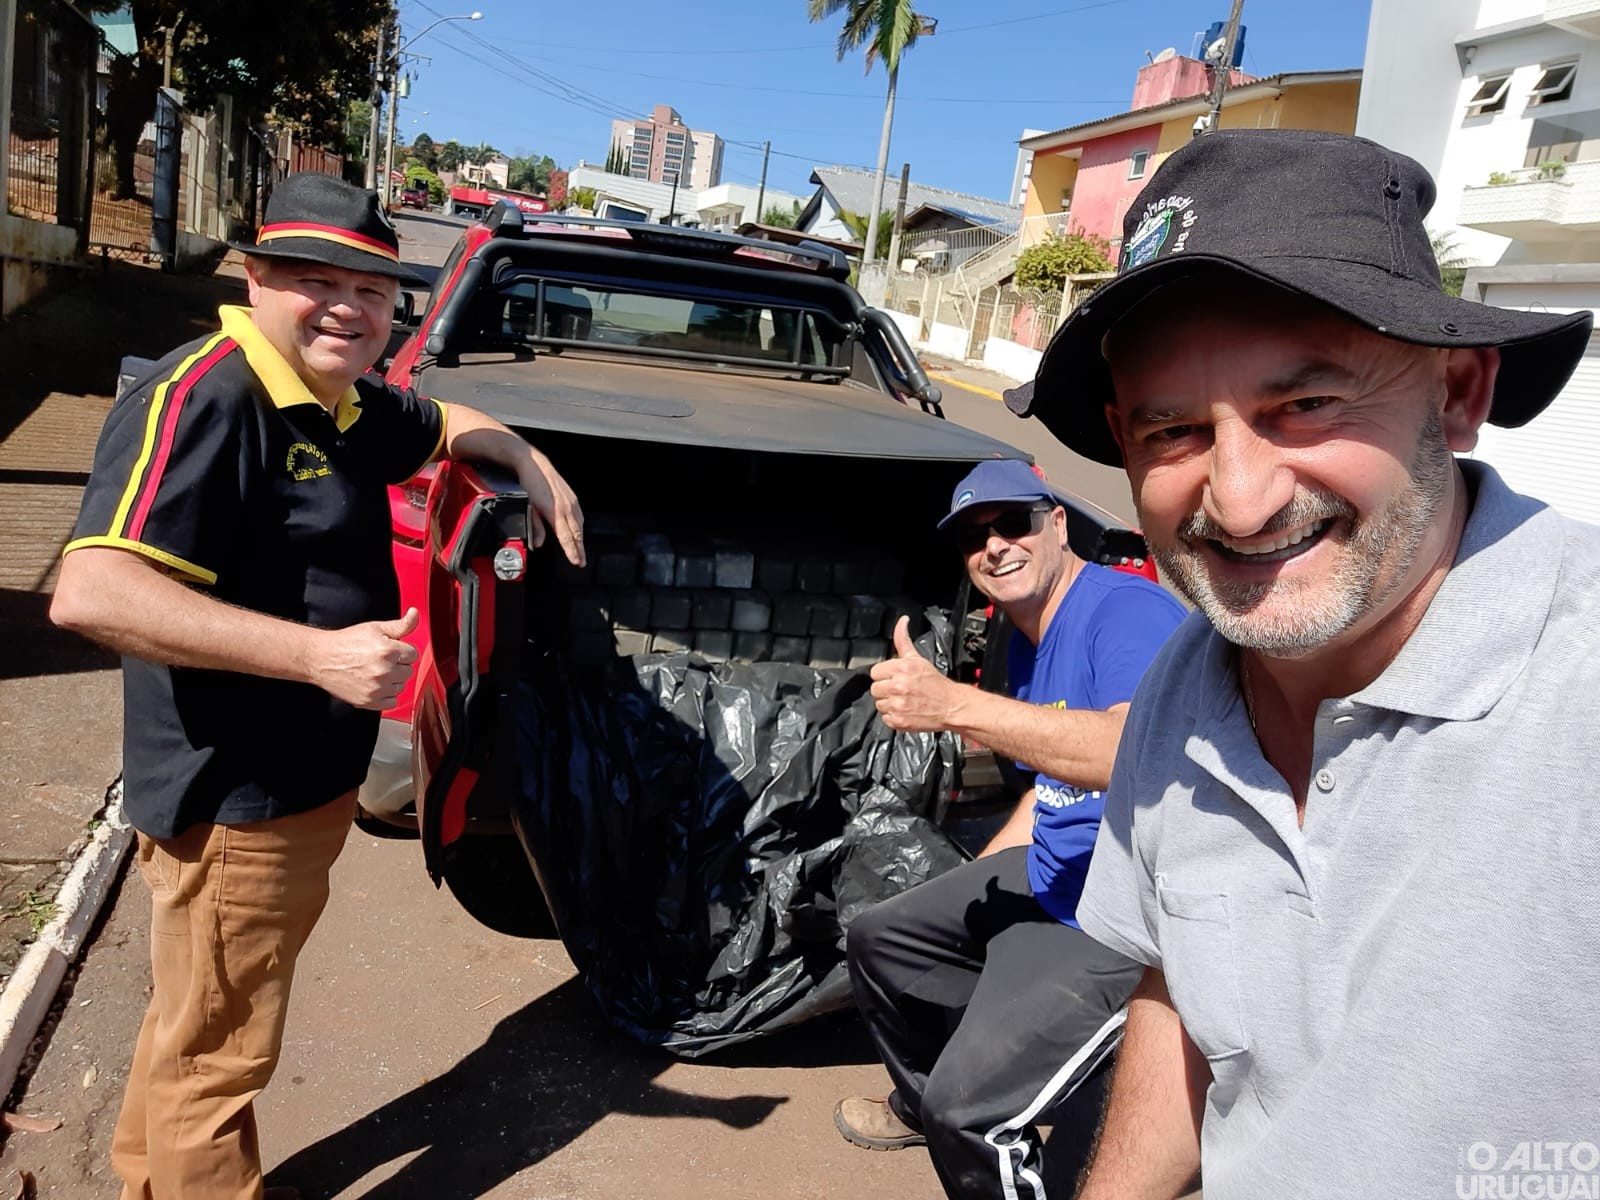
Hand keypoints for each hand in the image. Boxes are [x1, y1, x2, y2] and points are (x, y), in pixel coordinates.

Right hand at [311, 608, 419, 709]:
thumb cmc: (347, 642)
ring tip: (376, 671)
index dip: (402, 651)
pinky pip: (391, 702)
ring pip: (400, 686)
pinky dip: (386, 695)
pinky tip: (375, 685)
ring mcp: (376, 688)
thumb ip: (401, 624)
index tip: (391, 650)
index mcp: (388, 650)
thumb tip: (415, 614)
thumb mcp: (375, 628)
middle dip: (398, 665)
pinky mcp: (369, 701)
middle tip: (381, 660)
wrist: (322, 658)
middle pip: (408, 671)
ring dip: (392, 680)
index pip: (413, 654)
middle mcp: (384, 671)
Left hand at [518, 446, 585, 567]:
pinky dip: (580, 527)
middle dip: (579, 549)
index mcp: (556, 511)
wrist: (533, 464)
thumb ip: (535, 527)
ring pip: (579, 525)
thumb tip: (538, 543)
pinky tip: (579, 531)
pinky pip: (579, 516)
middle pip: (576, 533)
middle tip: (581, 562)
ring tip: (580, 551)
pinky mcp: (572, 497)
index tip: (576, 561)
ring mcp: (571, 501)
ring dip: (580, 539)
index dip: (572, 551)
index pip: (566, 537)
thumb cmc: (529, 484)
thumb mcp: (528, 507)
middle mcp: (566, 507)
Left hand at [869, 616, 957, 731]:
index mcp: (901, 668)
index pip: (875, 672)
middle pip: (875, 688)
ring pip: (879, 704)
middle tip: (901, 690)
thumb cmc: (935, 683)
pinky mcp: (898, 720)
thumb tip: (902, 621)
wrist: (951, 705)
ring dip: (889, 704)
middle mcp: (898, 686)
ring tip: (905, 701)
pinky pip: (885, 718)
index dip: (885, 675)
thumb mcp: (918, 658)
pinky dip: (894, 717)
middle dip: (886, 689)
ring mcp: (898, 704)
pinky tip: (905, 711)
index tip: (895, 678)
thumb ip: (903, 640)